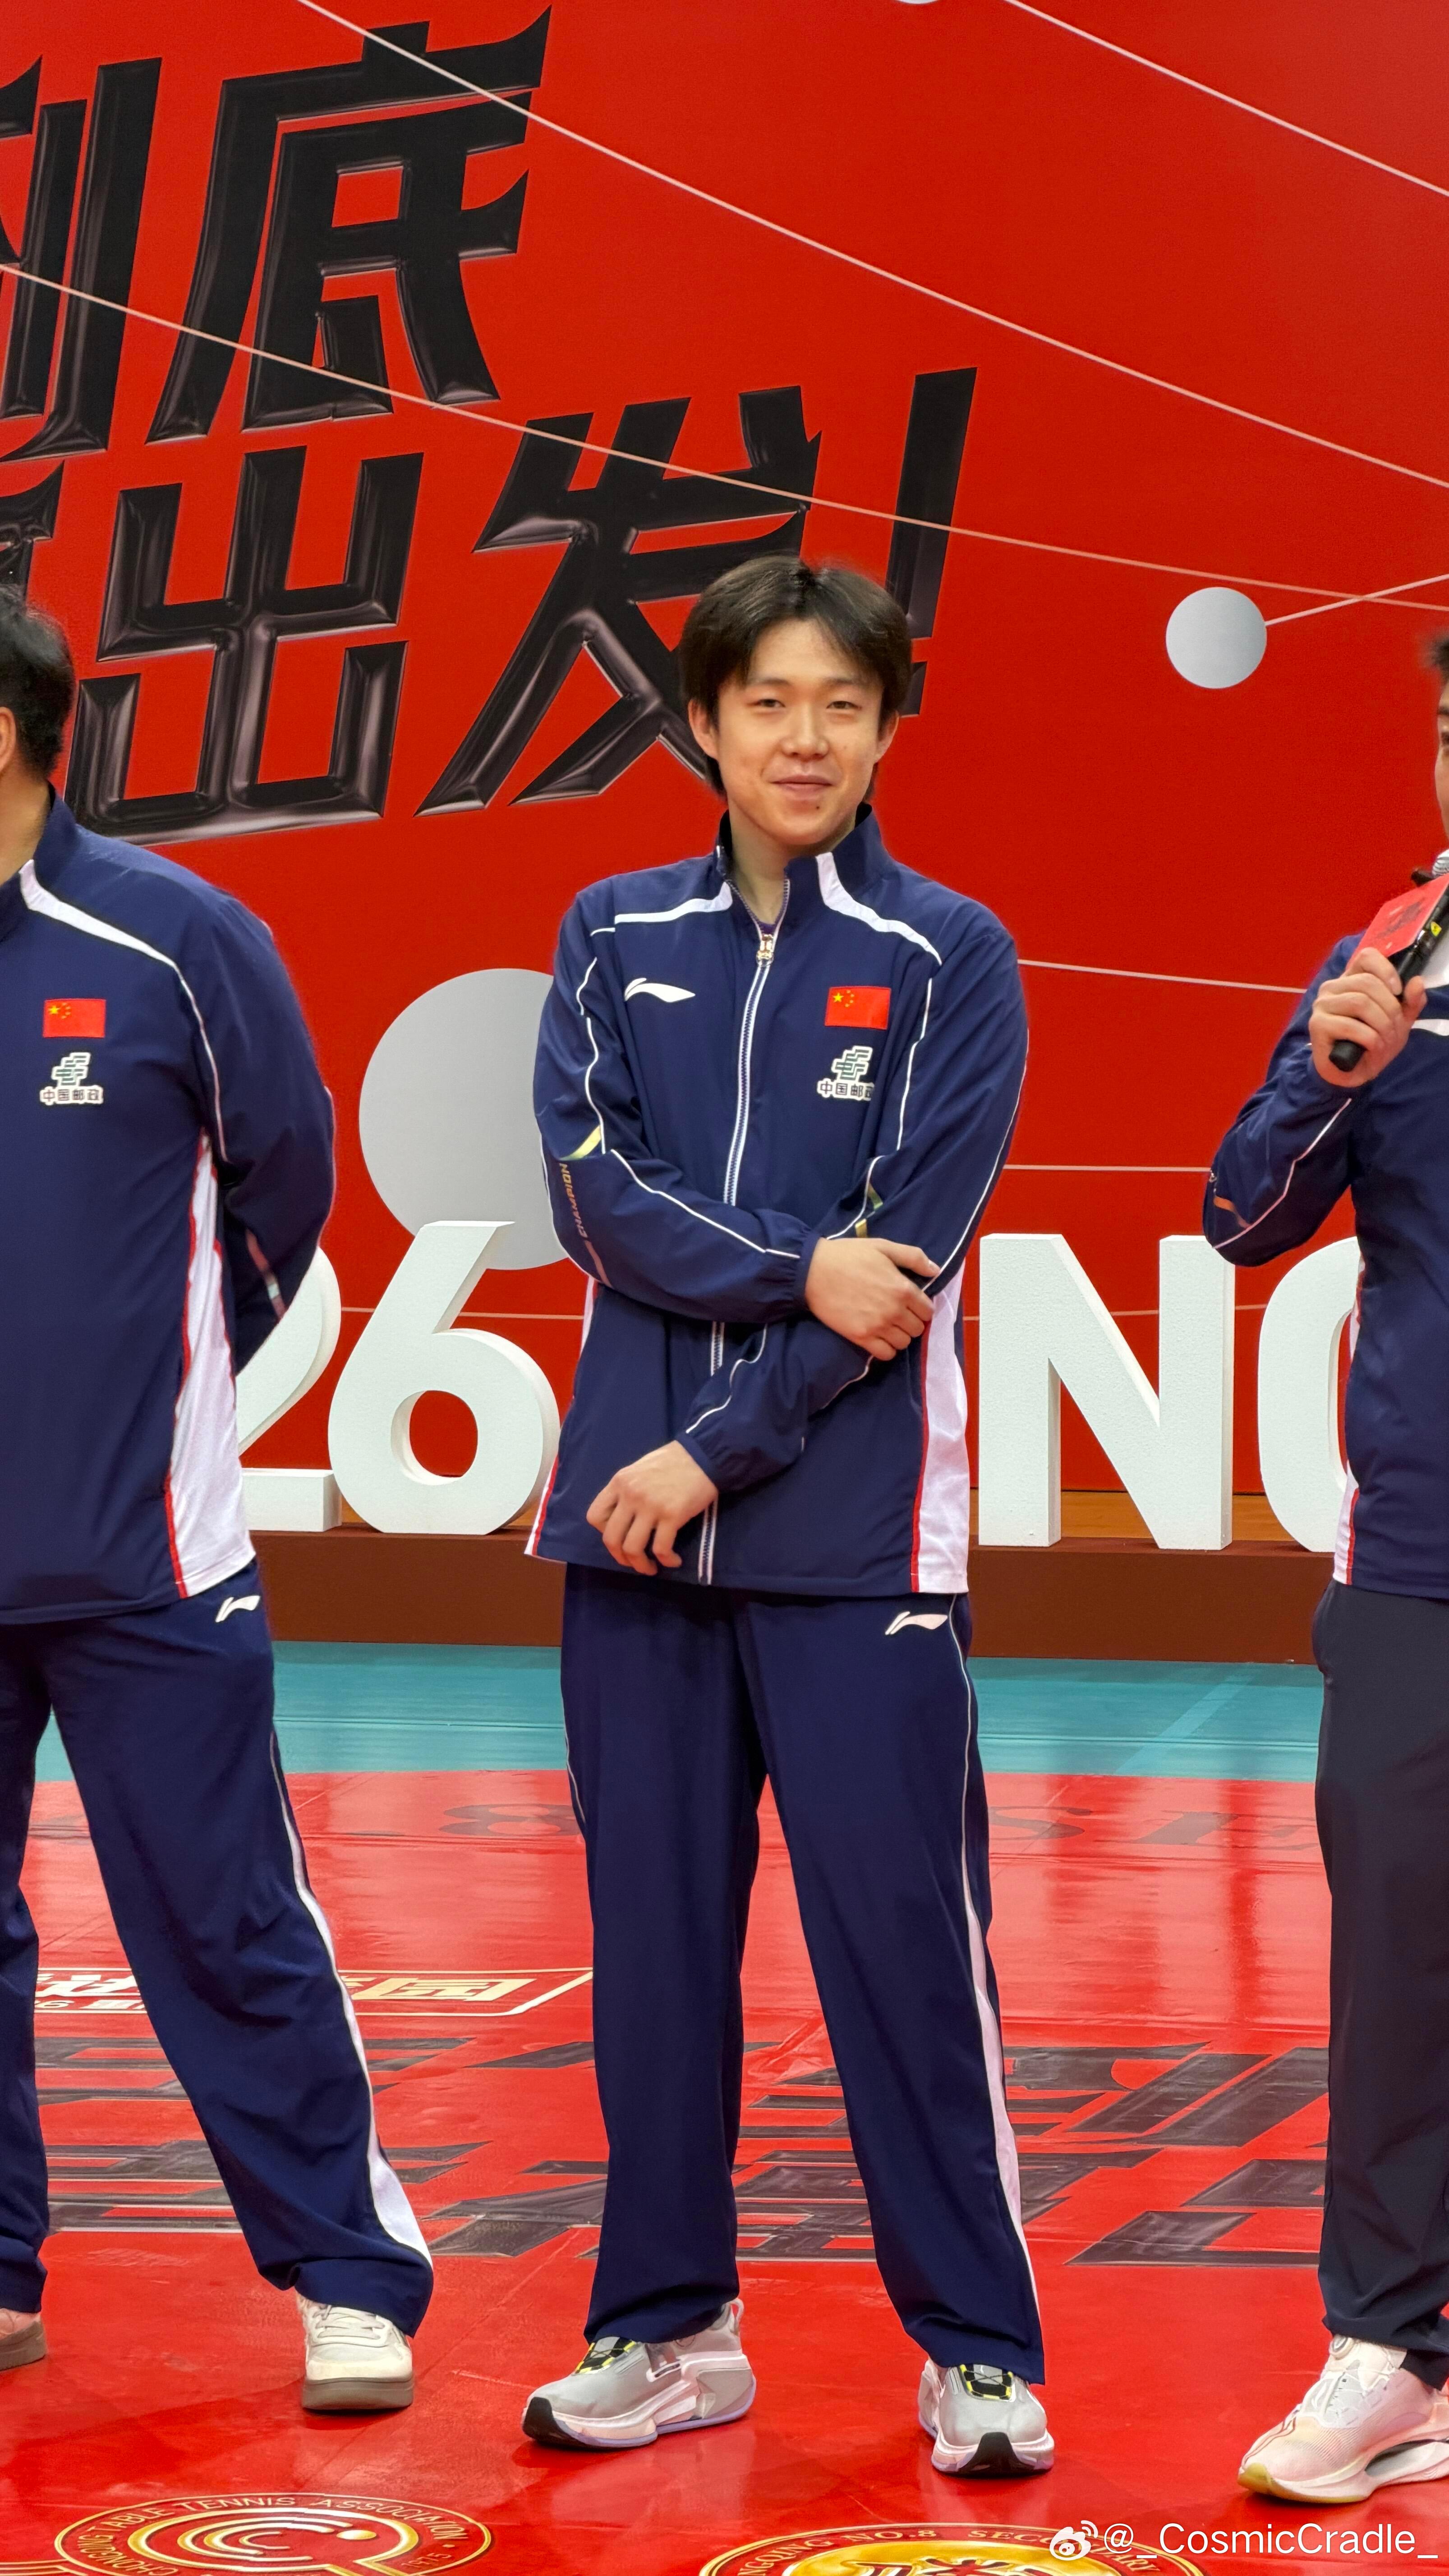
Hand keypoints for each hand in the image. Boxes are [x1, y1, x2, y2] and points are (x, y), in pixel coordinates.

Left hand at [586, 1440, 717, 1574]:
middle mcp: (630, 1495)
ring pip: (633, 1548)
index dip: (604, 1533)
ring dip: (640, 1565)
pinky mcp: (672, 1515)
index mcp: (620, 1482)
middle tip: (632, 1562)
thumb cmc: (673, 1462)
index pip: (594, 1516)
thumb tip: (623, 1516)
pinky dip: (666, 1560)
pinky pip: (661, 1548)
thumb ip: (627, 1490)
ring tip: (651, 1568)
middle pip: (611, 1538)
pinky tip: (673, 1561)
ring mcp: (650, 1506)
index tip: (619, 1537)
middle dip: (620, 1557)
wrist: (703, 1455)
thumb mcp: (639, 1470)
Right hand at [804, 1234, 938, 1360]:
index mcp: (902, 1288)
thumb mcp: (883, 1246)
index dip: (923, 1308)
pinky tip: (880, 1337)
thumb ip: (913, 1257)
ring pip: (904, 1343)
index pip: (928, 1310)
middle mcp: (894, 1311)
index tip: (913, 1304)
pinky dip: (887, 1348)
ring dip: (900, 1335)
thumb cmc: (849, 1256)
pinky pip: (886, 1354)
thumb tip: (935, 1270)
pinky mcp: (861, 1337)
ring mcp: (878, 1326)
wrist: (813, 1271)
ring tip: (890, 1326)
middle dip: (912, 1322)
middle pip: (917, 1329)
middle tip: (900, 1314)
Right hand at [1309, 944, 1425, 1086]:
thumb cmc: (1371, 1042)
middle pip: (1368, 983)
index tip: (1398, 991)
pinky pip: (1351, 1026)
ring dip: (1381, 1025)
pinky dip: (1371, 1040)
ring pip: (1360, 1002)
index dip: (1386, 971)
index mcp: (1351, 979)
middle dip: (1390, 1008)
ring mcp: (1322, 1005)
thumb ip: (1410, 1002)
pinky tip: (1373, 1049)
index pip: (1366, 956)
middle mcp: (1332, 987)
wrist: (1349, 1072)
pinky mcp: (1318, 1025)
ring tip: (1386, 1040)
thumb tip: (1417, 982)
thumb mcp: (1398, 1021)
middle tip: (1395, 1028)